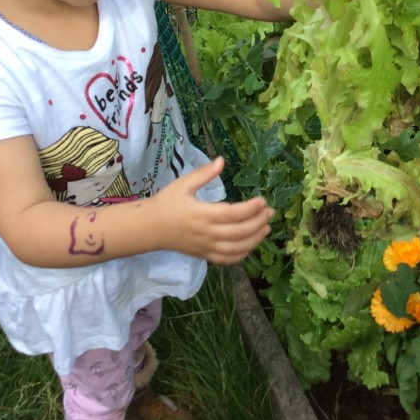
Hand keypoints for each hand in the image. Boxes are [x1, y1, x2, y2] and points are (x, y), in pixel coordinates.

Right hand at [154, 156, 274, 264]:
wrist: (150, 228)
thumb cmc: (167, 203)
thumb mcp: (183, 184)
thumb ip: (203, 174)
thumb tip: (222, 160)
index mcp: (201, 214)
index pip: (233, 213)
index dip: (251, 208)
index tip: (262, 200)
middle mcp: (206, 233)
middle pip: (240, 232)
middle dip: (259, 222)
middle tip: (270, 211)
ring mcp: (206, 247)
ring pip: (237, 249)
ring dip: (255, 239)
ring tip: (266, 227)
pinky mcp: (204, 256)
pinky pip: (227, 259)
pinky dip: (243, 254)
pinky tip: (252, 244)